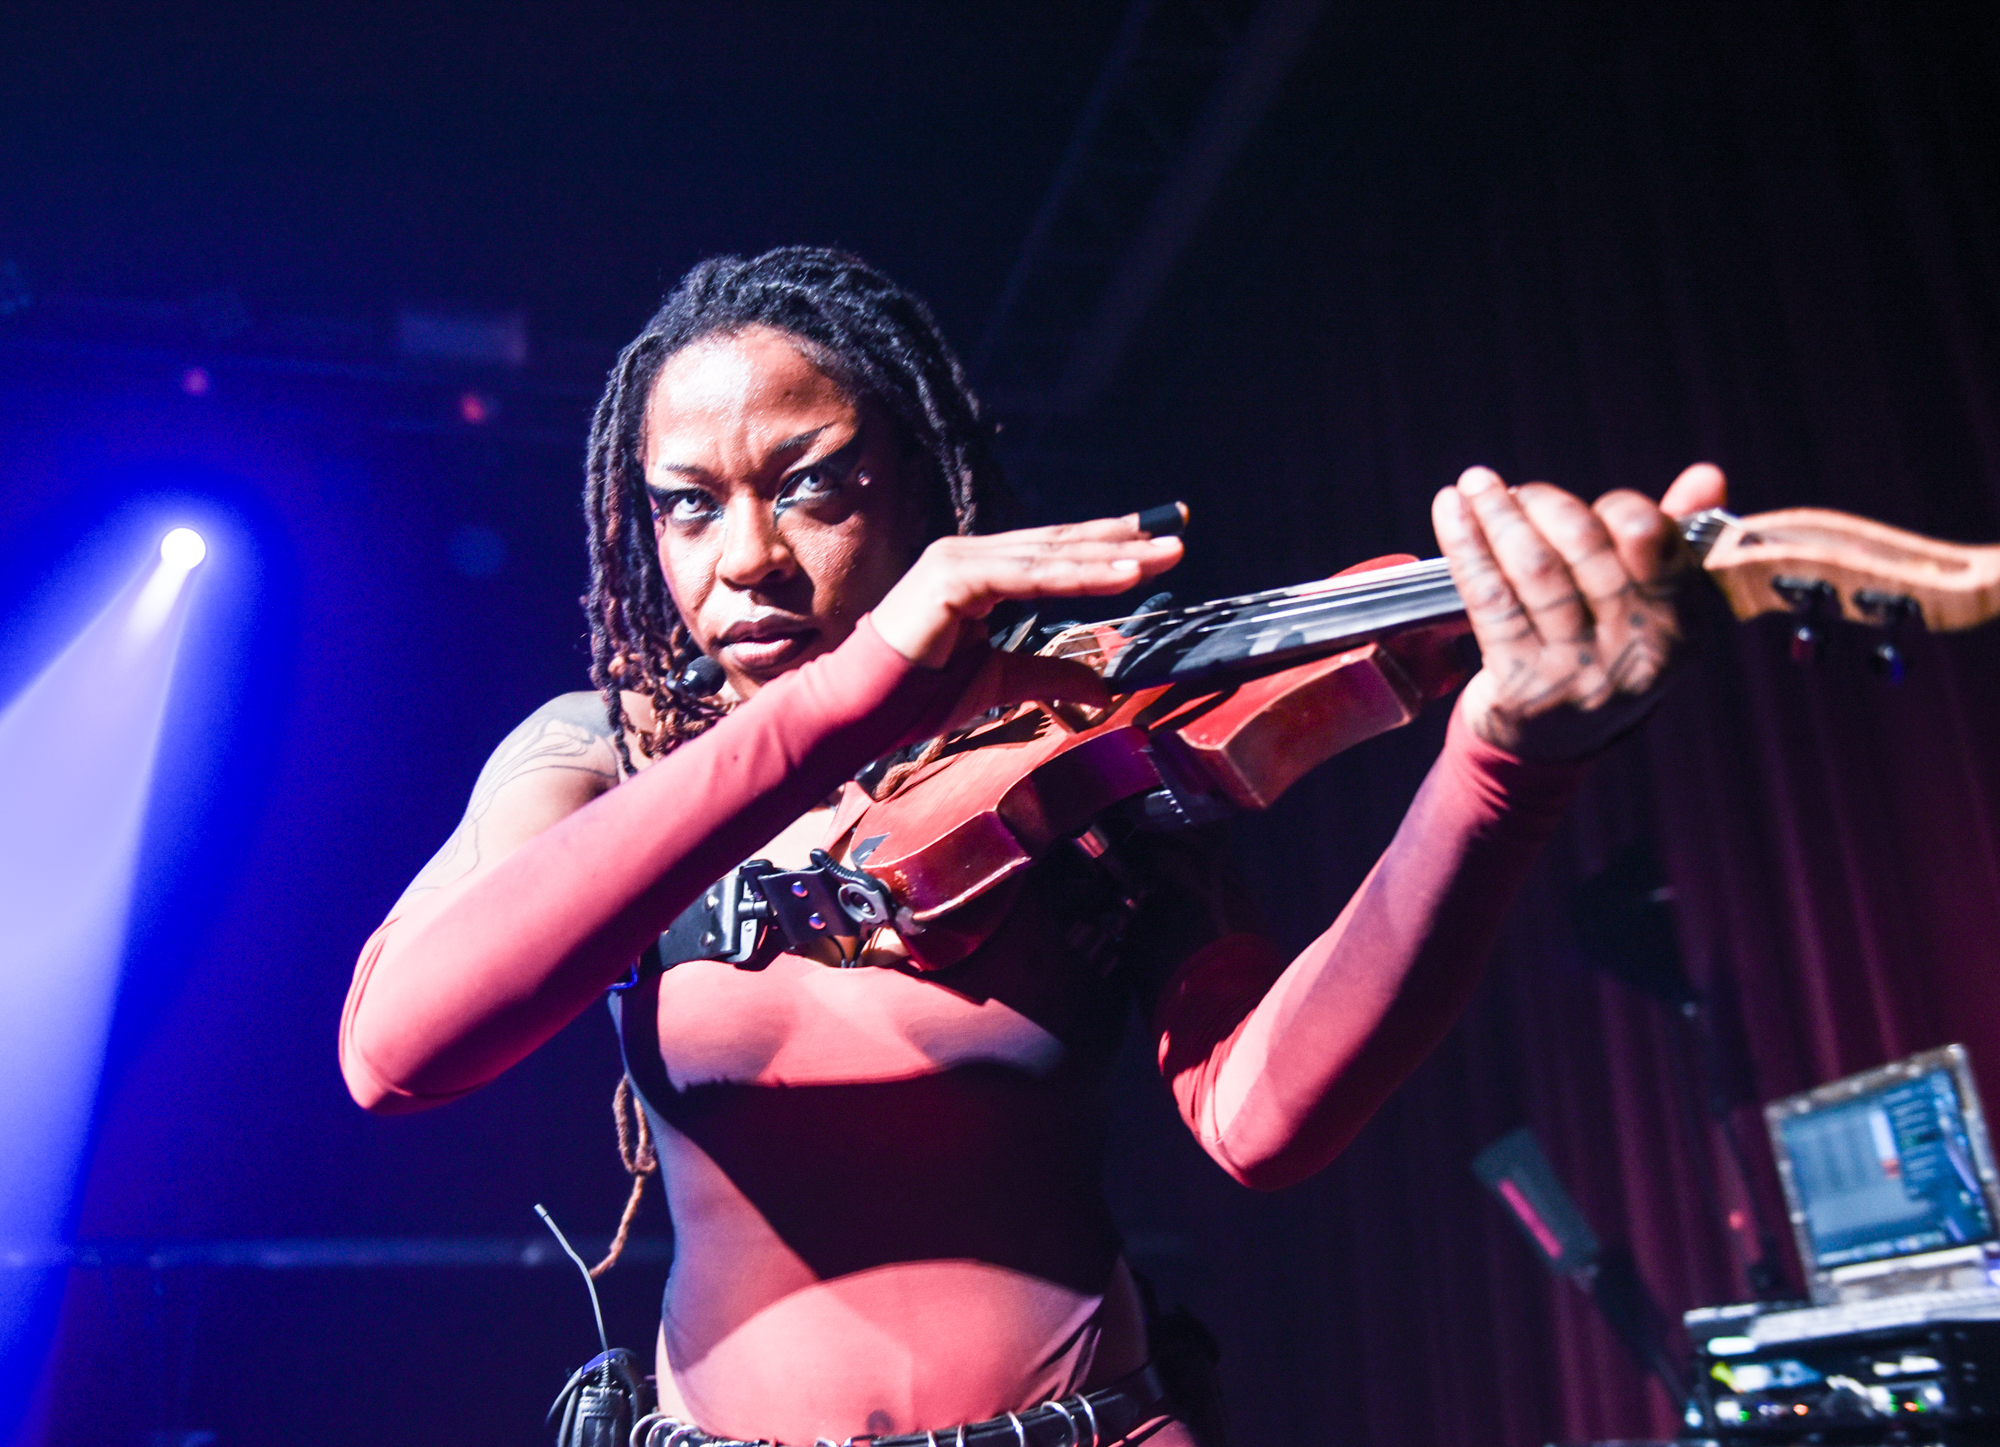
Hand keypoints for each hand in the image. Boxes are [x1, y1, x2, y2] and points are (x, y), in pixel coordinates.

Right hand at [870, 511, 1182, 678]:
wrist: (860, 711)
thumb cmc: (917, 696)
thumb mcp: (1001, 681)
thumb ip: (1050, 675)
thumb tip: (1101, 686)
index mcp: (980, 573)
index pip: (1055, 554)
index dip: (1107, 546)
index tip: (1158, 541)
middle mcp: (969, 555)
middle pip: (1060, 546)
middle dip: (1124, 540)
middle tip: (1178, 533)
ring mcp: (958, 560)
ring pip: (1050, 558)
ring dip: (1112, 557)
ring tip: (1164, 555)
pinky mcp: (952, 576)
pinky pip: (1028, 576)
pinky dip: (1078, 576)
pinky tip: (1124, 575)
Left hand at [1431, 463, 1726, 760]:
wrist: (1548, 746)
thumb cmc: (1598, 653)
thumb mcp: (1647, 608)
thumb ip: (1669, 541)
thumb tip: (1707, 476)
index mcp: (1682, 627)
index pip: (1651, 539)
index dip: (1613, 507)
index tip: (1586, 505)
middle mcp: (1637, 655)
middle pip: (1584, 549)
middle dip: (1542, 505)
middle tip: (1510, 489)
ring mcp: (1579, 675)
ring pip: (1534, 570)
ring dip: (1498, 516)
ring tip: (1475, 485)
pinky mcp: (1522, 687)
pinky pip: (1489, 599)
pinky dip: (1465, 547)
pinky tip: (1451, 512)